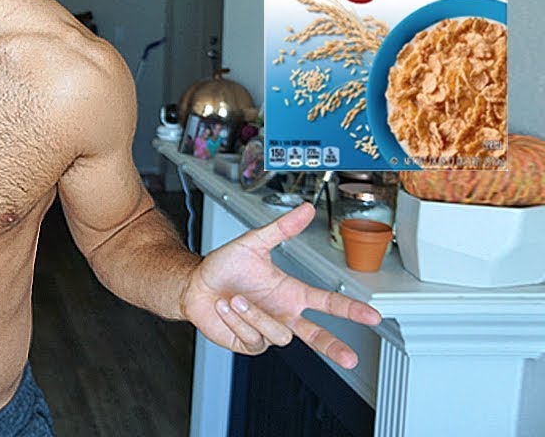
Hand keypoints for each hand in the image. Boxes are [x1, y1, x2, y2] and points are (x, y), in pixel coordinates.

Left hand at [181, 202, 381, 368]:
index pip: (328, 303)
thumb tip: (304, 210)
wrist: (195, 285)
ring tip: (235, 298)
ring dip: (254, 314)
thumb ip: (280, 229)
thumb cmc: (224, 267)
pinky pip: (254, 337)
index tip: (372, 315)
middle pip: (316, 336)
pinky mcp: (250, 343)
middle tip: (350, 357)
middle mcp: (283, 314)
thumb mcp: (252, 244)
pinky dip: (238, 320)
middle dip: (333, 347)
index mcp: (291, 293)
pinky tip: (227, 309)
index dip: (350, 310)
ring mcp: (267, 331)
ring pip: (277, 333)